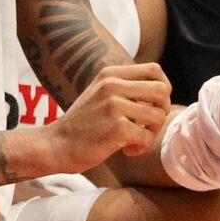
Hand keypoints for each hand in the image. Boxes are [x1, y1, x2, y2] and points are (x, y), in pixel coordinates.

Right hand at [46, 62, 171, 171]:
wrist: (55, 145)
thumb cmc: (82, 125)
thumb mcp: (100, 94)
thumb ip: (125, 87)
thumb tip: (163, 91)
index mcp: (109, 74)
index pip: (155, 70)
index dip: (164, 87)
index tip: (153, 105)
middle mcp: (111, 85)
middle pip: (162, 90)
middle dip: (162, 111)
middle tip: (146, 125)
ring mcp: (114, 105)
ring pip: (159, 116)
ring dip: (151, 133)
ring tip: (134, 139)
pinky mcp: (117, 127)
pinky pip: (147, 137)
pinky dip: (140, 148)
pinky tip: (125, 150)